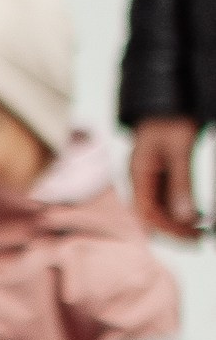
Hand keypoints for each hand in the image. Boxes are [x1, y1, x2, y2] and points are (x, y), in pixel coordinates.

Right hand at [130, 117, 202, 240]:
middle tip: (199, 240)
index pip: (147, 212)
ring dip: (179, 222)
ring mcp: (151, 178)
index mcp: (139, 174)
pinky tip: (198, 215)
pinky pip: (169, 199)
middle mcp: (142, 179)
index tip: (189, 237)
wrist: (167, 100)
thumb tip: (185, 216)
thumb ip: (181, 184)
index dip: (167, 228)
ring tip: (201, 231)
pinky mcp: (162, 175)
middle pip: (153, 215)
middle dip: (175, 230)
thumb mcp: (179, 151)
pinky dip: (182, 209)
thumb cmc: (170, 119)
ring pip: (162, 209)